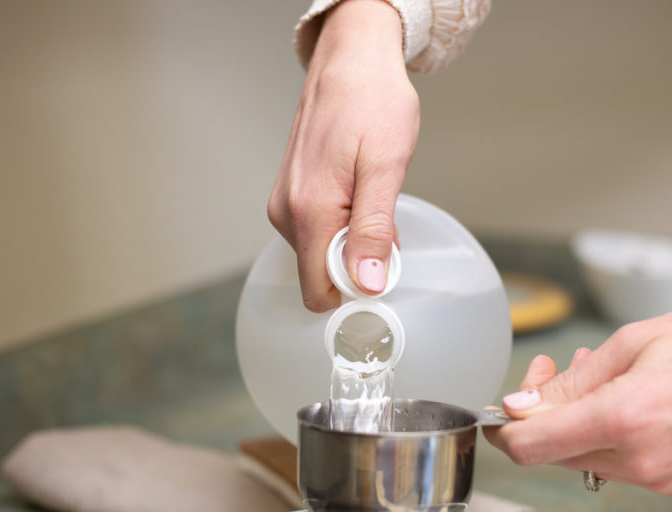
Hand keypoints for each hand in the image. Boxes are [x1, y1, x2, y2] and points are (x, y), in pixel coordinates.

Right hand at [268, 0, 419, 311]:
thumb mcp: (385, 168)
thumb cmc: (372, 104)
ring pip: (320, 254)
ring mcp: (284, 204)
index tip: (384, 267)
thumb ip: (373, 230)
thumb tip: (367, 283)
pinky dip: (342, 225)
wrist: (352, 61)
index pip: (319, 291)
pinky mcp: (289, 196)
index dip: (356, 289)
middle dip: (359, 263)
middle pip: (320, 275)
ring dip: (352, 241)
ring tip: (372, 197)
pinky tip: (357, 193)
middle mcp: (286, 212)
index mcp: (308, 211)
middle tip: (386, 225)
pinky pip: (316, 232)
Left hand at [485, 296, 671, 493]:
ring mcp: (657, 478)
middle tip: (555, 368)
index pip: (530, 448)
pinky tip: (623, 396)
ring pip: (581, 456)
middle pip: (552, 453)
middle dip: (540, 413)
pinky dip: (604, 432)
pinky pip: (614, 461)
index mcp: (623, 419)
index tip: (497, 410)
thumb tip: (519, 410)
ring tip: (599, 373)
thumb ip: (569, 384)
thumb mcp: (632, 343)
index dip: (502, 431)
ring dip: (574, 419)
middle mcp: (638, 460)